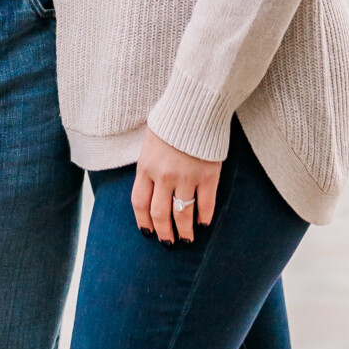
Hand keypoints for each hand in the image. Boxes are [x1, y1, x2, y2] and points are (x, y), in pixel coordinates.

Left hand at [132, 128, 220, 244]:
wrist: (195, 106)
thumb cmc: (171, 122)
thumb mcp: (150, 144)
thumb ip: (149, 167)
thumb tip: (150, 188)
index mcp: (145, 167)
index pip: (140, 203)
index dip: (143, 222)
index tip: (148, 232)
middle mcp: (163, 176)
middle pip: (160, 214)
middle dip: (164, 232)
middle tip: (168, 242)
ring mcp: (186, 177)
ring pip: (182, 214)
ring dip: (184, 231)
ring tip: (187, 239)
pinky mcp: (208, 175)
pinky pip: (206, 204)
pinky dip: (205, 217)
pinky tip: (204, 223)